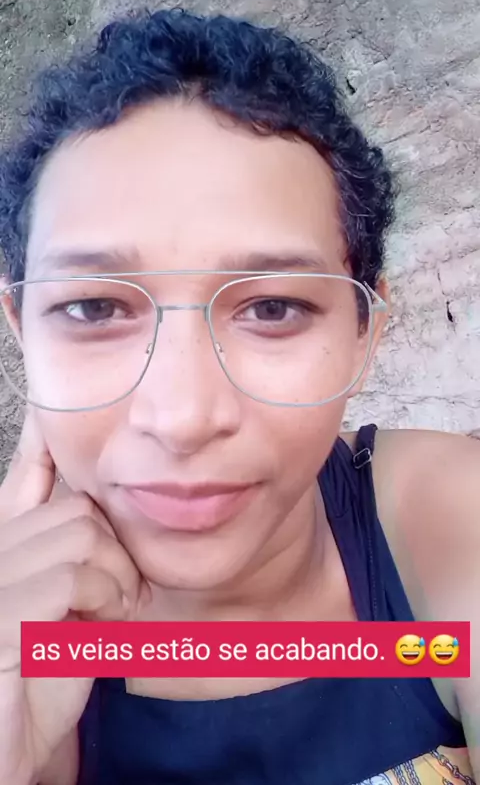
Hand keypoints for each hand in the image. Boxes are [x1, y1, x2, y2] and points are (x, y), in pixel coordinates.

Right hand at [0, 409, 148, 784]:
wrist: (9, 752)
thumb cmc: (40, 688)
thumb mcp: (69, 618)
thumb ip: (79, 568)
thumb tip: (105, 518)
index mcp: (7, 550)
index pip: (26, 481)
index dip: (45, 448)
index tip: (58, 423)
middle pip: (76, 510)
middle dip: (116, 548)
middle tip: (125, 597)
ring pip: (78, 533)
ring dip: (114, 575)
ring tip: (113, 615)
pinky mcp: (0, 616)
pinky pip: (69, 575)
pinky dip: (103, 598)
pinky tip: (101, 631)